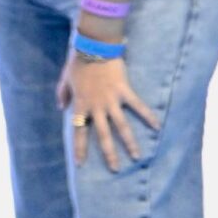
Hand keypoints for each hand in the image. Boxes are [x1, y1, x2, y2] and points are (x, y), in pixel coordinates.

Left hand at [57, 52, 159, 171]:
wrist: (94, 48)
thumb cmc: (78, 63)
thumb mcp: (64, 80)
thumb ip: (62, 95)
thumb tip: (60, 108)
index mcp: (81, 105)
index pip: (78, 131)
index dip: (79, 148)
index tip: (80, 164)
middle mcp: (96, 107)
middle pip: (102, 135)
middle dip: (108, 153)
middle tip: (114, 170)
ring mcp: (111, 100)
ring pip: (121, 126)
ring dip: (129, 143)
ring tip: (136, 157)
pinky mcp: (125, 91)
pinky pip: (138, 106)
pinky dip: (148, 116)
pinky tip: (157, 128)